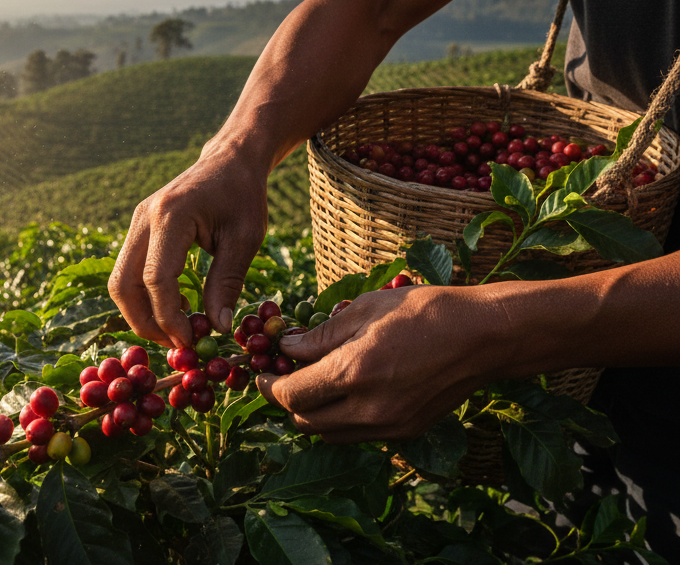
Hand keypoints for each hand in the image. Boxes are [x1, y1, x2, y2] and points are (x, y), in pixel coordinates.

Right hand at [108, 146, 268, 347]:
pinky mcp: (138, 229)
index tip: (190, 340)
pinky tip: (174, 309)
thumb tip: (218, 329)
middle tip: (176, 343)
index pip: (156, 279)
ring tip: (176, 330)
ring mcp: (137, 222)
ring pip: (119, 281)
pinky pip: (129, 271)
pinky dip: (144, 297)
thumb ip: (228, 283)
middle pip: (122, 284)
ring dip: (141, 313)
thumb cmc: (243, 196)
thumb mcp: (245, 239)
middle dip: (144, 322)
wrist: (230, 161)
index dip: (169, 317)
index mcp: (171, 216)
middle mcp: (144, 218)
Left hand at [257, 284, 510, 442]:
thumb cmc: (425, 312)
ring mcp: (390, 426)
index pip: (292, 396)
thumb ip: (321, 335)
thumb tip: (287, 347)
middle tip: (279, 376)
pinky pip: (356, 434)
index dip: (269, 385)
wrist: (484, 336)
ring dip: (311, 414)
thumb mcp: (364, 309)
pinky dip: (339, 419)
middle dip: (286, 401)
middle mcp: (369, 409)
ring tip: (310, 382)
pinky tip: (343, 391)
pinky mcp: (406, 433)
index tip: (261, 371)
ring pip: (329, 435)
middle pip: (305, 422)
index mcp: (355, 374)